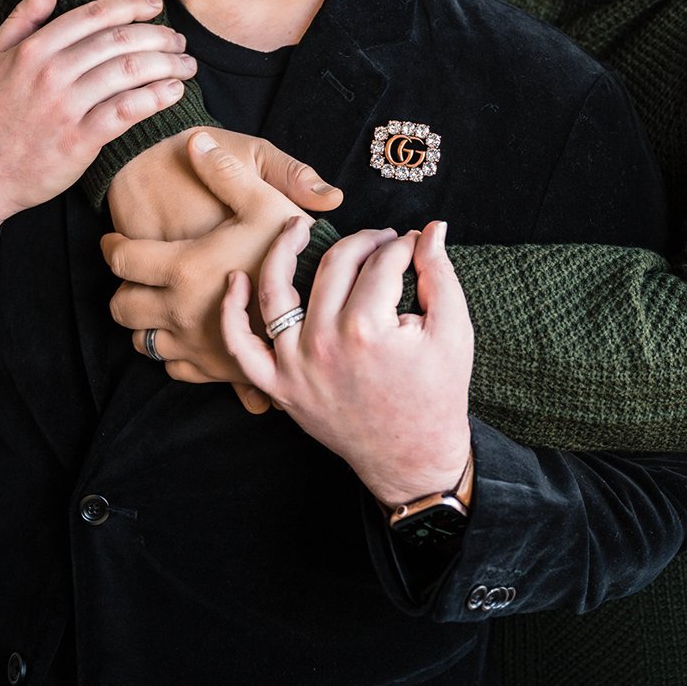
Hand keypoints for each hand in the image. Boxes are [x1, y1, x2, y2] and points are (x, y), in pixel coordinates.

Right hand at [0, 0, 194, 276]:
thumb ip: (23, 17)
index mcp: (34, 49)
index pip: (94, 15)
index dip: (132, 5)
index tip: (157, 4)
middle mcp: (51, 73)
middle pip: (120, 41)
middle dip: (158, 36)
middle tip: (179, 40)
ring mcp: (65, 107)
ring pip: (129, 72)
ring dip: (167, 64)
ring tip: (186, 65)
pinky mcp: (79, 140)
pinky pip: (128, 110)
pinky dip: (156, 97)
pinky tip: (174, 92)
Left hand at [104, 130, 305, 390]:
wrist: (326, 303)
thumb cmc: (295, 247)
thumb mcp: (264, 197)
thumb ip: (226, 170)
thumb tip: (195, 140)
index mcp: (185, 269)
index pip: (122, 262)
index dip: (111, 248)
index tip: (112, 242)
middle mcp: (181, 312)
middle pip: (122, 308)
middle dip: (123, 289)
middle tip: (135, 275)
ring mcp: (195, 346)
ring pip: (142, 341)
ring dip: (144, 323)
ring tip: (158, 304)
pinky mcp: (213, 369)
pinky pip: (172, 367)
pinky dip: (171, 352)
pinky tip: (185, 334)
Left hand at [221, 217, 473, 504]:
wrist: (414, 460)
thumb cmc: (438, 394)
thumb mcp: (454, 330)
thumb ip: (441, 272)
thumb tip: (433, 226)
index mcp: (369, 328)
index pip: (382, 262)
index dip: (404, 244)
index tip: (414, 241)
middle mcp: (324, 343)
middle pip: (336, 265)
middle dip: (365, 241)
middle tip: (383, 239)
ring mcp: (295, 366)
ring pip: (277, 293)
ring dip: (282, 250)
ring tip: (297, 225)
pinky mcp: (279, 387)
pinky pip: (241, 348)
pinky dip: (232, 313)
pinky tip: (235, 279)